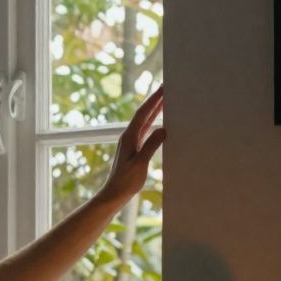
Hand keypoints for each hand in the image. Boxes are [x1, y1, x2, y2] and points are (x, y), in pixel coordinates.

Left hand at [97, 86, 164, 205]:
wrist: (114, 193)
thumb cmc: (125, 181)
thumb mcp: (139, 164)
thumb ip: (151, 147)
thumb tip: (163, 129)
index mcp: (129, 137)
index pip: (142, 113)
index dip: (153, 99)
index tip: (163, 88)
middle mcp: (129, 136)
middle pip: (143, 113)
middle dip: (155, 100)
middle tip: (167, 87)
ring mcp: (131, 142)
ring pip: (145, 121)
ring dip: (155, 109)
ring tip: (166, 98)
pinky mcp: (134, 148)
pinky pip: (145, 130)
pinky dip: (153, 121)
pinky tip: (160, 119)